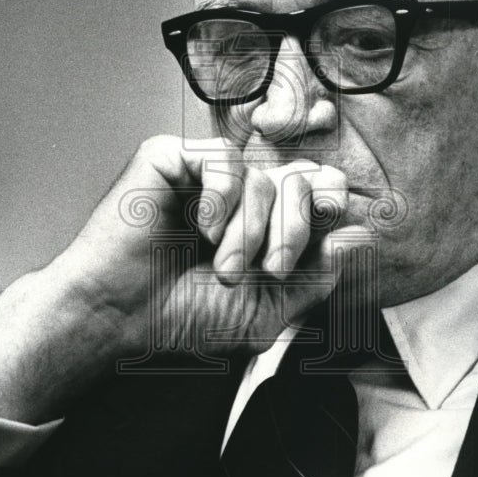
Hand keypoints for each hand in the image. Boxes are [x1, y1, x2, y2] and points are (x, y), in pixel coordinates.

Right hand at [0, 135, 374, 422]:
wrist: (117, 316)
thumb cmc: (181, 317)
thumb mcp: (265, 310)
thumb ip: (315, 276)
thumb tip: (361, 235)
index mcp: (262, 224)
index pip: (315, 191)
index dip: (329, 201)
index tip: (330, 221)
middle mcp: (238, 195)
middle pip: (300, 181)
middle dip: (295, 228)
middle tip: (273, 268)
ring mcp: (204, 175)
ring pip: (263, 178)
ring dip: (251, 231)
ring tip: (222, 267)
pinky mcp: (171, 159)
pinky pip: (223, 163)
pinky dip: (222, 201)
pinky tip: (203, 229)